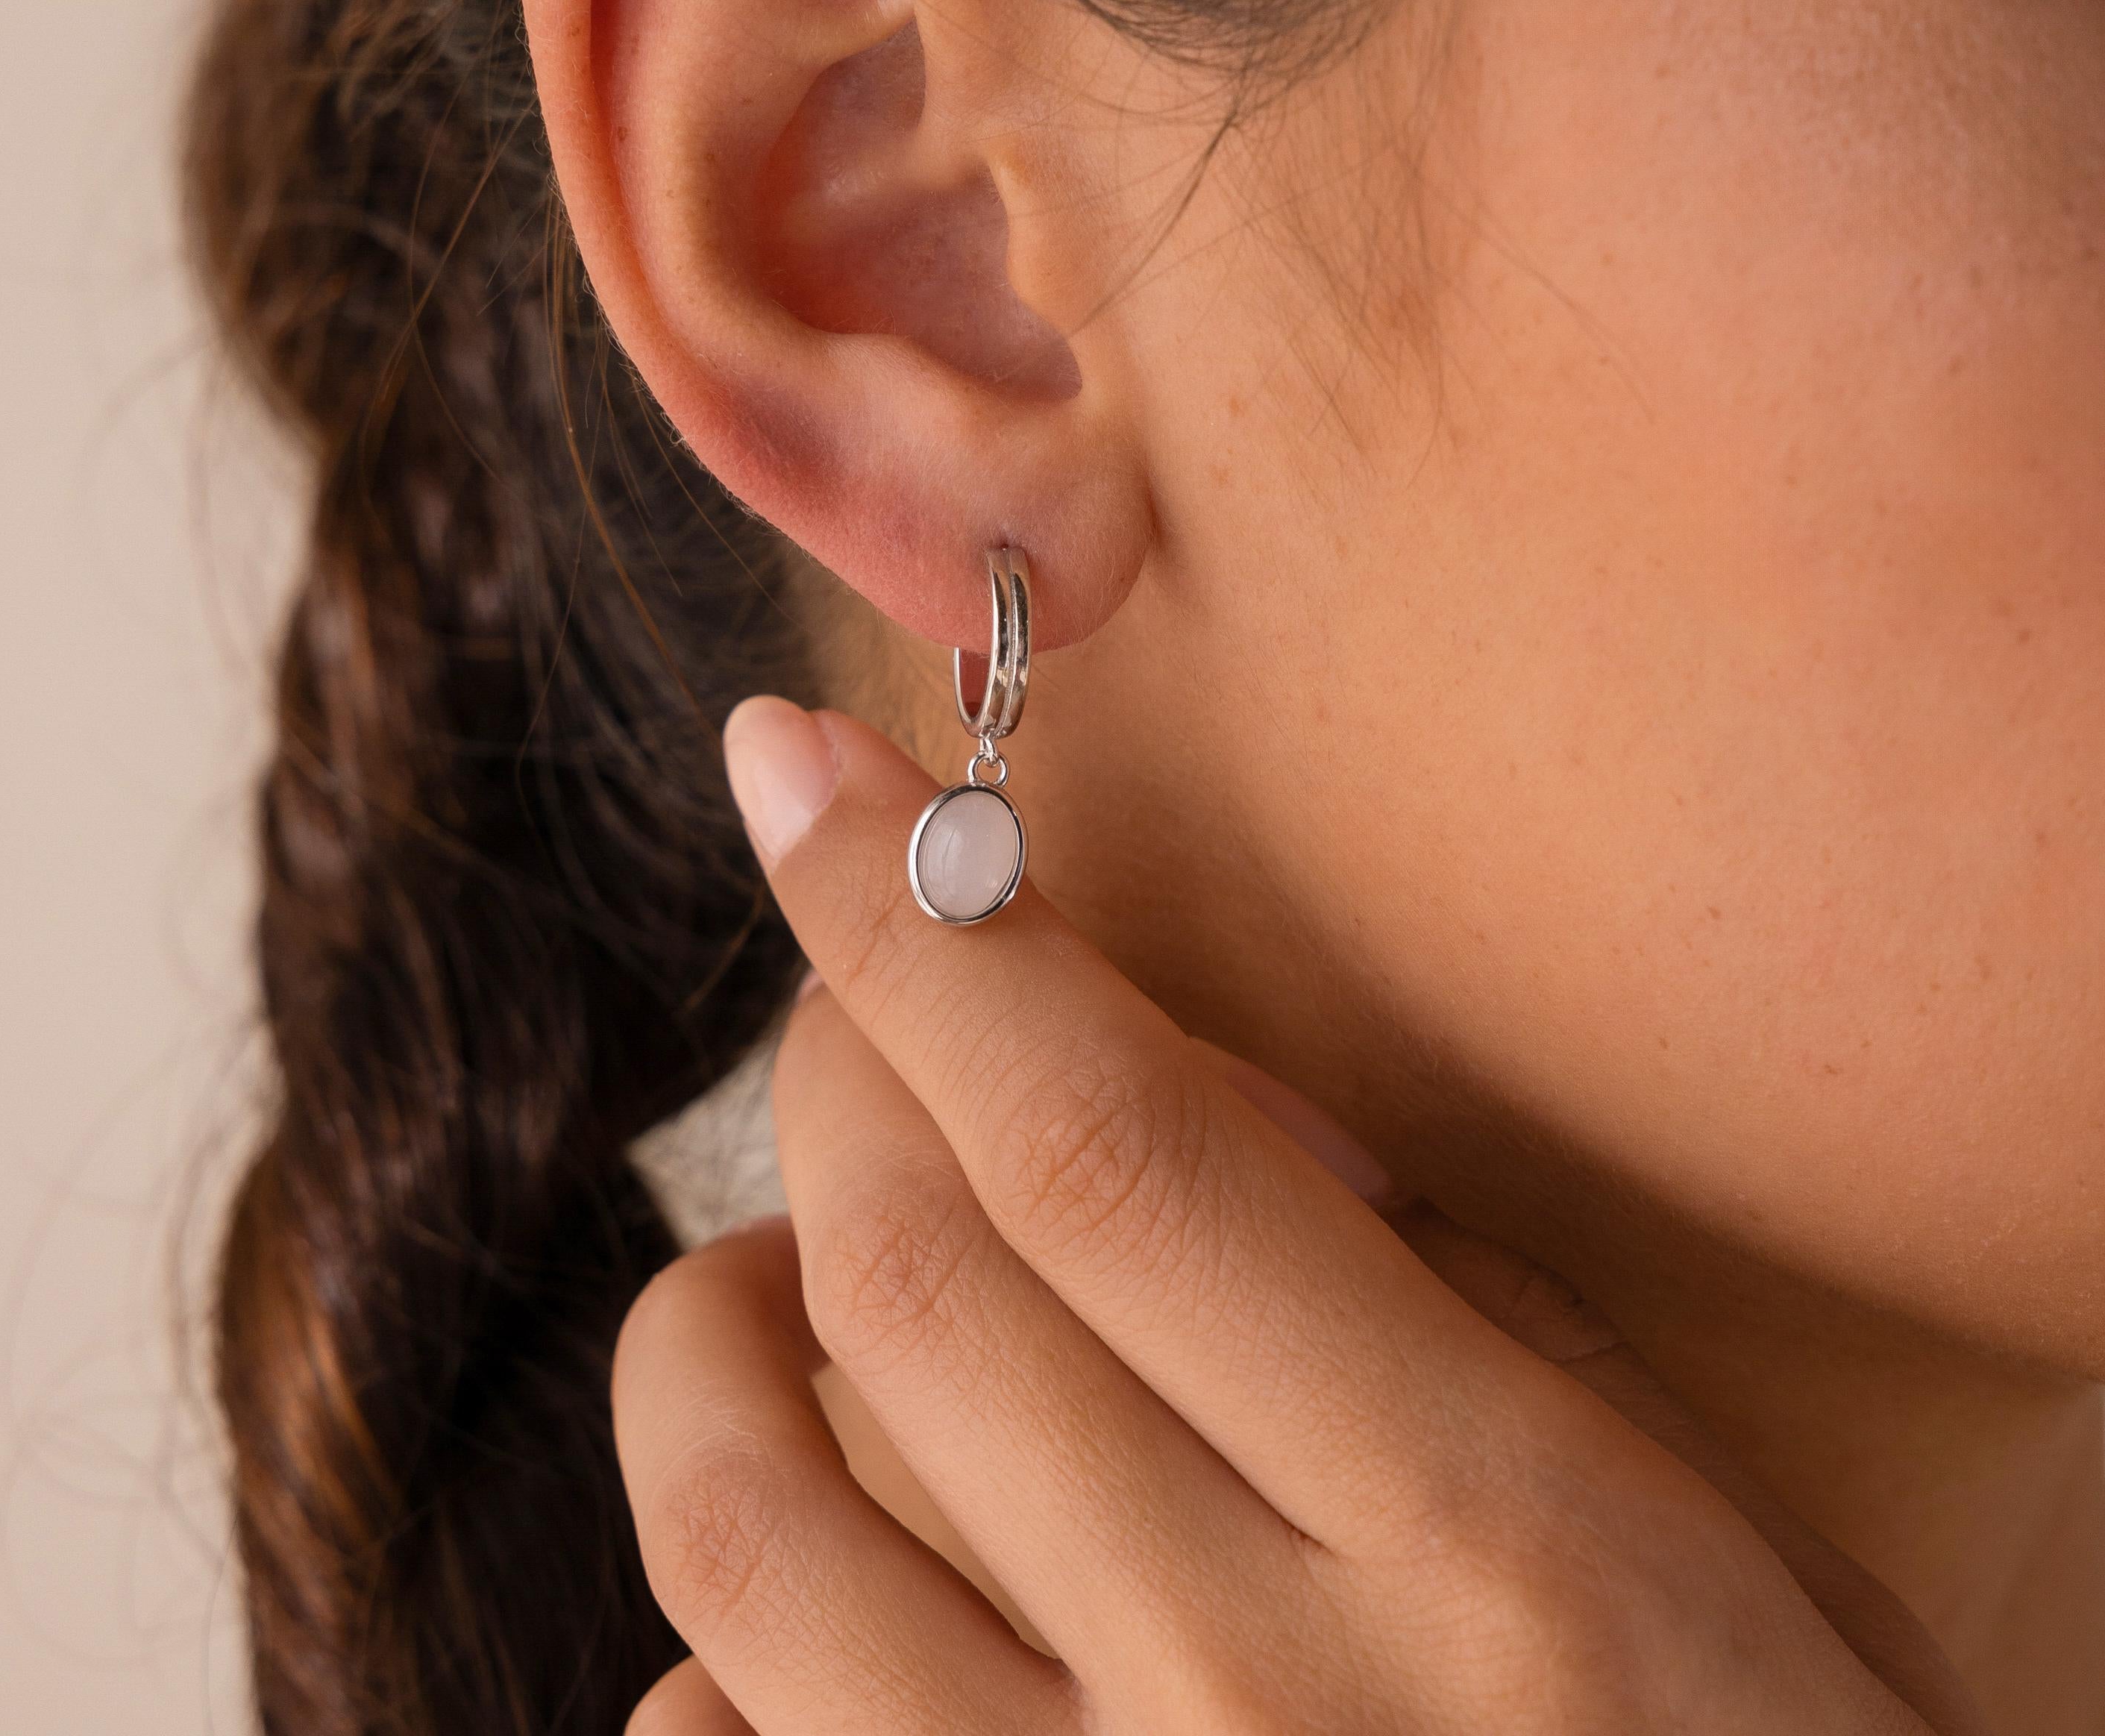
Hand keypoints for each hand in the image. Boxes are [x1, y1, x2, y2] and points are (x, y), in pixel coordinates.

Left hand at [614, 701, 1981, 1734]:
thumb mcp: (1708, 1537)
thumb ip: (1456, 1305)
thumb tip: (1207, 1096)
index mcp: (1496, 1554)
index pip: (1112, 1144)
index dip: (922, 924)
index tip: (805, 771)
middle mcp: (1264, 1716)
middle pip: (913, 1286)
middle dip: (832, 1060)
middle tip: (843, 987)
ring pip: (747, 1538)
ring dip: (704, 1339)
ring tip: (754, 1281)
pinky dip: (719, 1645)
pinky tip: (809, 1598)